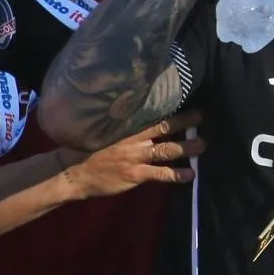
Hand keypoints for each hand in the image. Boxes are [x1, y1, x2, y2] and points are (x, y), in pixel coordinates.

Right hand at [59, 113, 202, 196]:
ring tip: (202, 145)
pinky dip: (176, 174)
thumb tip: (142, 119)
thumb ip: (123, 127)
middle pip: (164, 127)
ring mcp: (135, 157)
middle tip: (201, 117)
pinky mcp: (135, 174)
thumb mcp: (103, 132)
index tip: (183, 99)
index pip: (151, 114)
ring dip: (187, 147)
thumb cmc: (88, 151)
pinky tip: (190, 175)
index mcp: (126, 127)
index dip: (169, 108)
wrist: (71, 173)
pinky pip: (160, 173)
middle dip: (185, 122)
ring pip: (166, 150)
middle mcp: (134, 139)